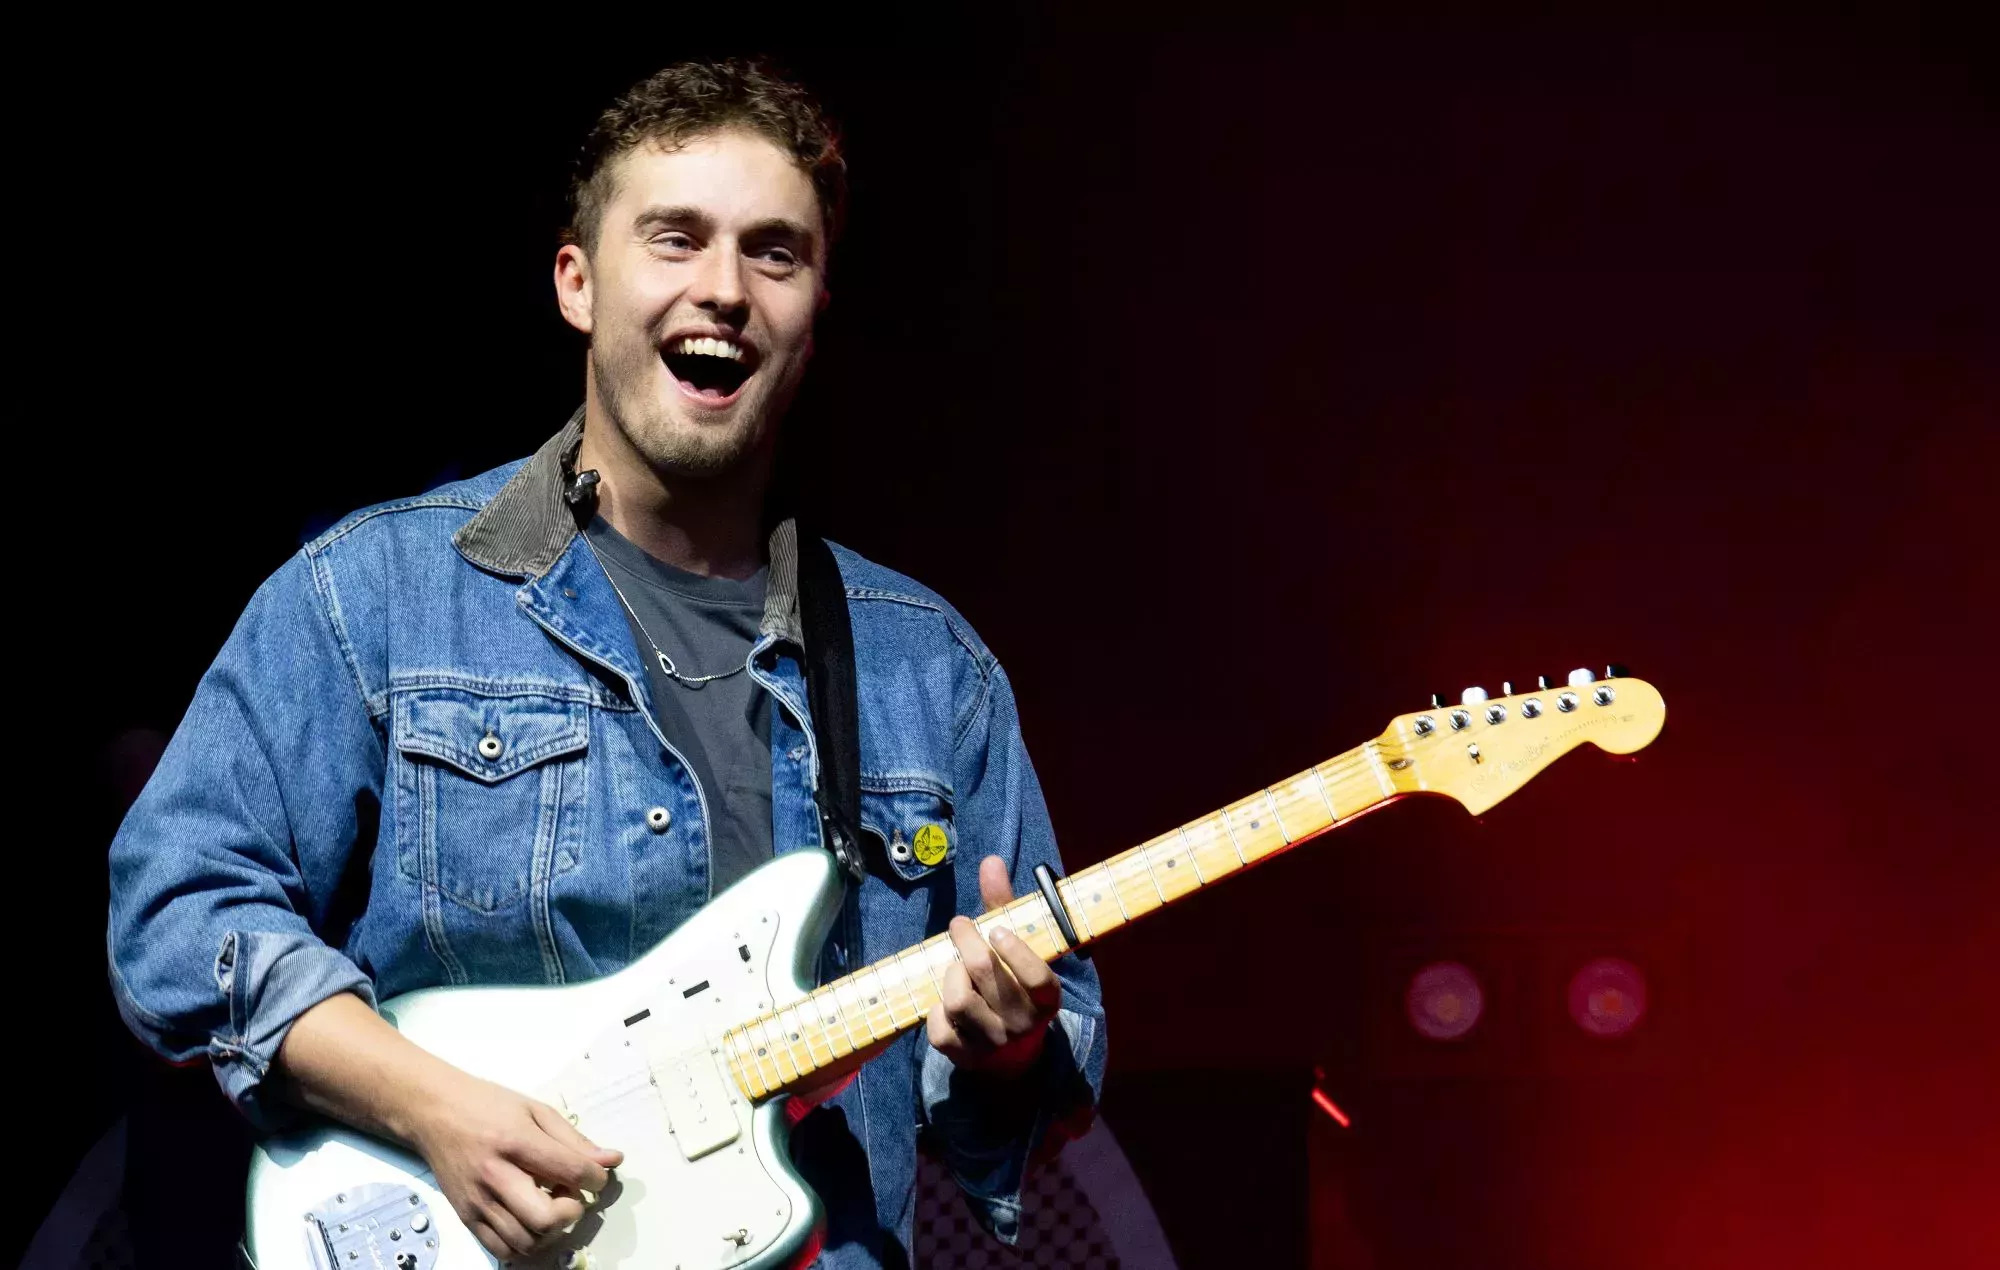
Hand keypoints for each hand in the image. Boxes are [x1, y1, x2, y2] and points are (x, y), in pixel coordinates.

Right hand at [406, 1070, 622, 1260]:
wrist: (434, 1112)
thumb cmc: (487, 1105)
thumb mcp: (535, 1110)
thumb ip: (574, 1140)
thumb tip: (612, 1160)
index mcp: (516, 1141)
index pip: (570, 1171)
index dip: (596, 1178)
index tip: (597, 1176)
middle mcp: (494, 1175)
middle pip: (545, 1218)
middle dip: (571, 1211)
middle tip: (571, 1194)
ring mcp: (477, 1201)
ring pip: (526, 1240)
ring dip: (551, 1230)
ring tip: (551, 1206)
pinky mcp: (465, 1217)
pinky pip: (502, 1249)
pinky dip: (526, 1243)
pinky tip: (531, 1222)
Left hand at [925, 855, 1062, 1079]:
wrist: (1012, 1054)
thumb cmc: (1014, 984)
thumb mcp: (1017, 947)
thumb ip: (1005, 906)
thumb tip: (990, 861)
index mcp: (1047, 999)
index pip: (1037, 977)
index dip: (1015, 949)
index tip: (996, 929)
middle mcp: (1024, 1025)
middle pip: (985, 975)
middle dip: (966, 942)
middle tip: (960, 926)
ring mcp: (994, 1044)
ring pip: (958, 1001)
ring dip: (950, 974)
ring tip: (954, 965)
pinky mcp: (965, 1058)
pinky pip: (940, 1030)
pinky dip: (935, 1009)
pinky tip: (943, 998)